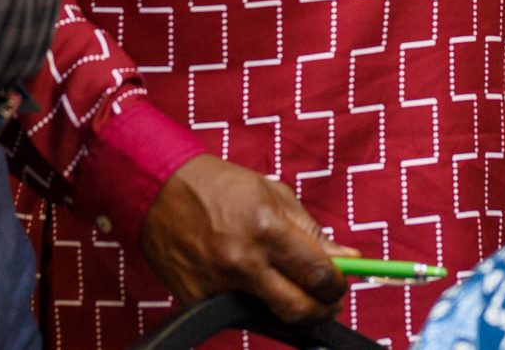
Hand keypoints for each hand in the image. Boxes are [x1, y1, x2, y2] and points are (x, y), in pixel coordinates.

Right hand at [138, 154, 349, 323]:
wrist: (158, 190)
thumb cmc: (217, 186)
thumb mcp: (272, 193)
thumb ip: (311, 230)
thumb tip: (346, 257)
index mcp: (266, 228)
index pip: (318, 274)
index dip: (337, 284)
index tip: (338, 282)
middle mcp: (243, 261)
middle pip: (299, 310)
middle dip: (321, 309)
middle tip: (324, 299)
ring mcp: (218, 286)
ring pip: (271, 319)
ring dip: (286, 308)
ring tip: (285, 285)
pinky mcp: (197, 301)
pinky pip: (238, 315)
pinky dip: (251, 304)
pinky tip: (248, 282)